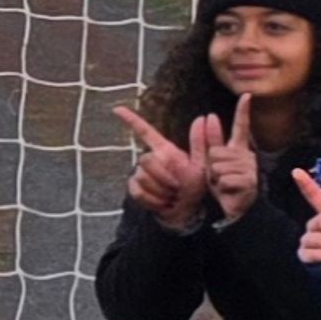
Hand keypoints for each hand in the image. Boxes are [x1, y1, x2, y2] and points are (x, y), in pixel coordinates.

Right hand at [115, 105, 209, 225]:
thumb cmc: (194, 186)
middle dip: (165, 176)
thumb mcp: (202, 165)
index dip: (131, 120)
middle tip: (178, 186)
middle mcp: (149, 158)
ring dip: (162, 190)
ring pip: (144, 178)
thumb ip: (201, 143)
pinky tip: (164, 202)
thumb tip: (203, 117)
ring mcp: (139, 173)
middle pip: (147, 160)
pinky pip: (140, 192)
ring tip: (173, 194)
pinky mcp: (134, 187)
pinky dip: (155, 201)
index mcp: (165, 150)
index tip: (117, 109)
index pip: (146, 132)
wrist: (186, 210)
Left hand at [200, 97, 261, 222]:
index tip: (246, 95)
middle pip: (216, 151)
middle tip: (219, 177)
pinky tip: (230, 191)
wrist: (236, 209)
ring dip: (216, 178)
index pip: (241, 126)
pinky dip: (222, 187)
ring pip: (218, 166)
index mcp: (239, 149)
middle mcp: (246, 156)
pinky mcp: (249, 181)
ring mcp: (249, 168)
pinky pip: (224, 178)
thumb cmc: (224, 185)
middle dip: (212, 166)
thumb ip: (211, 141)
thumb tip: (208, 116)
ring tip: (224, 185)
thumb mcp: (213, 162)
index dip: (243, 111)